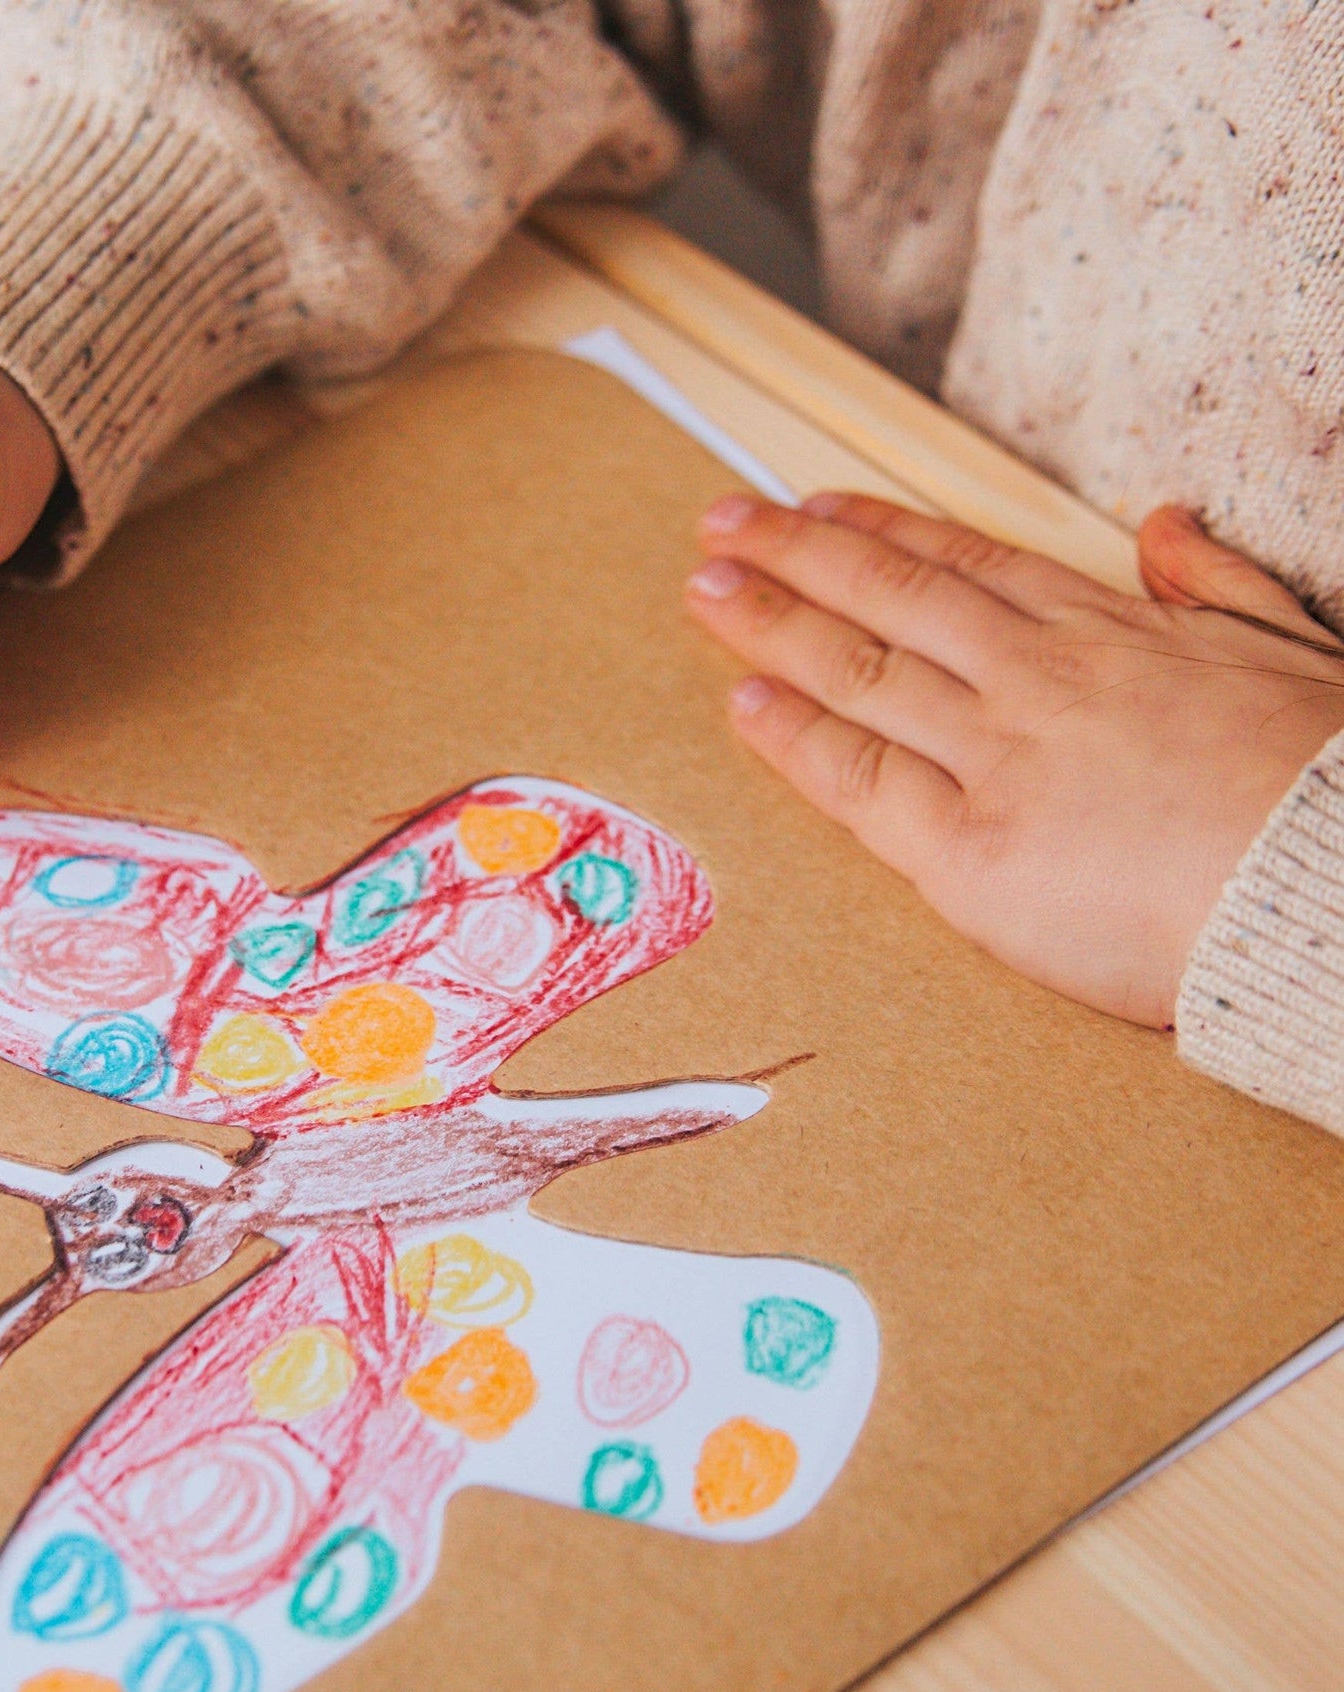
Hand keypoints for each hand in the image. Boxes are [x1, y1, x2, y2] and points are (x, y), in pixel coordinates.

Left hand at [687, 492, 1343, 1026]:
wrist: (1332, 888)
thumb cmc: (1328, 784)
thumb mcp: (1294, 648)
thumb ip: (1216, 585)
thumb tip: (1164, 526)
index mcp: (1109, 631)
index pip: (965, 565)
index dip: (877, 530)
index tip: (815, 506)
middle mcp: (1035, 679)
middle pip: (889, 598)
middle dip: (795, 555)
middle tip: (722, 526)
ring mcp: (996, 760)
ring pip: (859, 672)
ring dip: (772, 626)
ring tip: (706, 592)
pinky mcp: (970, 853)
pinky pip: (859, 781)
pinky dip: (794, 738)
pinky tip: (743, 703)